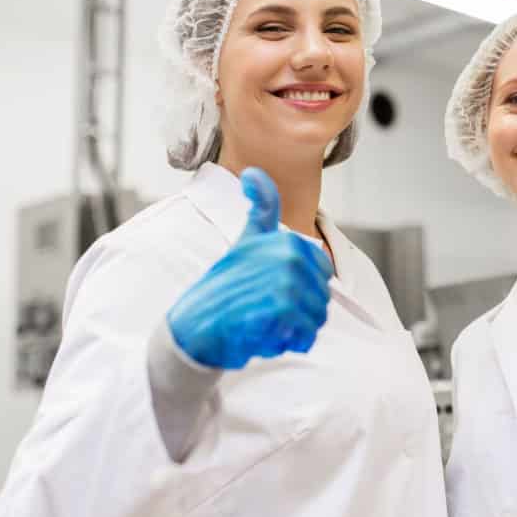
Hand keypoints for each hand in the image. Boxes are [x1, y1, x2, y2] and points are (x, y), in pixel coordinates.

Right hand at [166, 167, 333, 368]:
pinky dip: (285, 344)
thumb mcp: (245, 241)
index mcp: (286, 242)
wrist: (193, 328)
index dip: (304, 290)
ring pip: (316, 320)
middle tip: (266, 312)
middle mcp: (287, 258)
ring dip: (293, 332)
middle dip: (300, 315)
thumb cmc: (224, 287)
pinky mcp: (275, 311)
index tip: (273, 289)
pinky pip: (304, 336)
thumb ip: (260, 210)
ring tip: (264, 323)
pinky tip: (261, 336)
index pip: (324, 274)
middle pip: (323, 300)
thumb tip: (254, 172)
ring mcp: (282, 283)